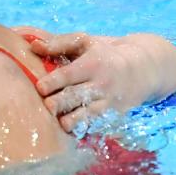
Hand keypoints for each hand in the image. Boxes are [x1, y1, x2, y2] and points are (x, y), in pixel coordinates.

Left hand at [22, 29, 160, 133]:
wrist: (142, 69)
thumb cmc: (104, 54)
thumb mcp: (85, 42)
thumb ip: (58, 44)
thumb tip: (32, 46)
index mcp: (92, 64)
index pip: (68, 75)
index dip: (52, 82)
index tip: (39, 87)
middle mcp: (101, 85)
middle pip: (74, 97)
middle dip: (57, 103)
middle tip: (46, 106)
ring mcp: (108, 103)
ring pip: (85, 117)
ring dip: (69, 121)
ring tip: (59, 122)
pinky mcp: (112, 117)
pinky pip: (95, 127)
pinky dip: (83, 130)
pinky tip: (70, 132)